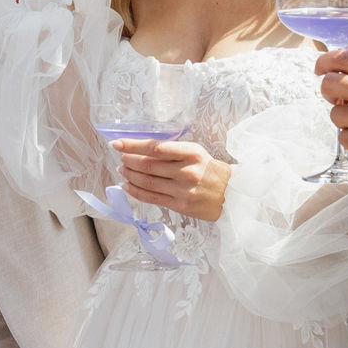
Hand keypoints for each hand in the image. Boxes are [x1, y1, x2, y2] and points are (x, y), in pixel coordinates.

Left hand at [114, 138, 230, 221]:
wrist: (230, 194)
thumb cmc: (209, 170)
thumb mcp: (195, 152)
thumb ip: (172, 150)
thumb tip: (142, 148)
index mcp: (191, 153)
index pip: (155, 147)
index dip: (133, 145)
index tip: (118, 143)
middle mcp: (186, 171)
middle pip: (148, 165)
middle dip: (129, 160)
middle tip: (120, 157)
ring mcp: (182, 189)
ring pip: (148, 181)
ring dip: (130, 175)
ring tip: (122, 170)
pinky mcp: (179, 205)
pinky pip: (152, 197)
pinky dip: (136, 191)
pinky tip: (126, 186)